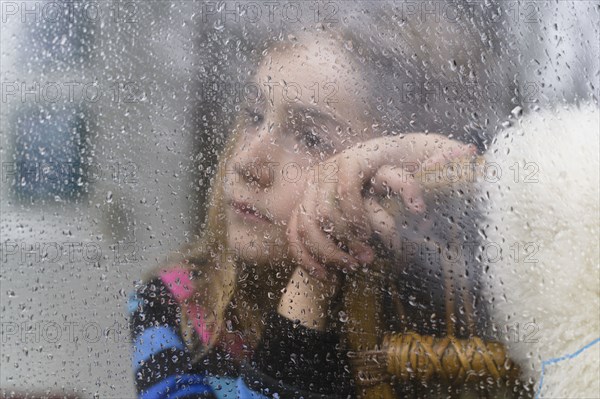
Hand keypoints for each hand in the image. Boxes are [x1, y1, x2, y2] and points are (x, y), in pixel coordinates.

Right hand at [286, 133, 476, 279]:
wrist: (375, 159)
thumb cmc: (410, 159)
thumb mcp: (432, 152)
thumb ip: (450, 155)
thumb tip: (468, 154)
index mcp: (360, 157)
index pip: (348, 184)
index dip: (358, 213)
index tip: (384, 233)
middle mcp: (332, 168)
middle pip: (327, 208)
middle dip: (349, 238)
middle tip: (371, 257)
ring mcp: (314, 187)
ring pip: (308, 222)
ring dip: (330, 250)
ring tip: (356, 265)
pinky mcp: (305, 204)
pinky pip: (295, 233)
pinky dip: (307, 257)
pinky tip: (327, 276)